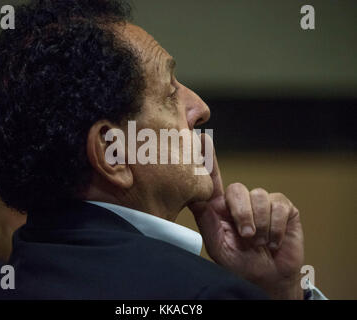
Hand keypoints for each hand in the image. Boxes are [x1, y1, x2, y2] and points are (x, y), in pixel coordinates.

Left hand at [189, 137, 303, 298]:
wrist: (267, 278)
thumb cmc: (238, 262)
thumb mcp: (217, 245)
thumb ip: (207, 222)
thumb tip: (197, 198)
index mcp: (220, 207)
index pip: (213, 179)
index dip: (208, 159)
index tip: (202, 139)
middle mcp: (240, 201)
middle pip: (237, 189)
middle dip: (242, 215)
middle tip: (247, 237)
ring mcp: (263, 202)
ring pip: (259, 197)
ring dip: (261, 226)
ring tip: (260, 242)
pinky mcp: (284, 208)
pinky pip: (280, 207)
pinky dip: (277, 228)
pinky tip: (275, 241)